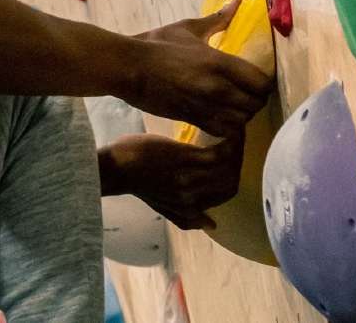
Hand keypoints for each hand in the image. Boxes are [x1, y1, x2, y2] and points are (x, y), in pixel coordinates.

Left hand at [99, 134, 243, 229]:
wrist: (115, 169)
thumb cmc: (136, 182)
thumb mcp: (163, 206)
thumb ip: (186, 217)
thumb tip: (211, 225)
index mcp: (189, 207)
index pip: (226, 195)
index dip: (235, 178)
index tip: (235, 160)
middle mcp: (193, 195)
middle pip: (231, 182)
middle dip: (239, 161)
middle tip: (237, 142)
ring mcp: (189, 177)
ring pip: (229, 167)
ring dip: (236, 148)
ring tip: (235, 131)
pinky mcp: (184, 159)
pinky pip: (218, 153)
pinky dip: (230, 142)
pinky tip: (230, 130)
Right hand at [125, 0, 272, 136]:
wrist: (129, 68)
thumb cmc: (157, 44)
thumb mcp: (189, 28)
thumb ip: (219, 18)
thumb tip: (239, 0)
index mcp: (219, 62)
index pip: (261, 82)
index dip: (264, 82)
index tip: (257, 78)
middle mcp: (216, 88)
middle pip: (255, 104)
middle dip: (256, 99)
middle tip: (248, 92)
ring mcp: (204, 106)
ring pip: (242, 120)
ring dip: (243, 114)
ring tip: (236, 106)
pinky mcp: (192, 119)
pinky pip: (224, 131)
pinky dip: (228, 127)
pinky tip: (223, 117)